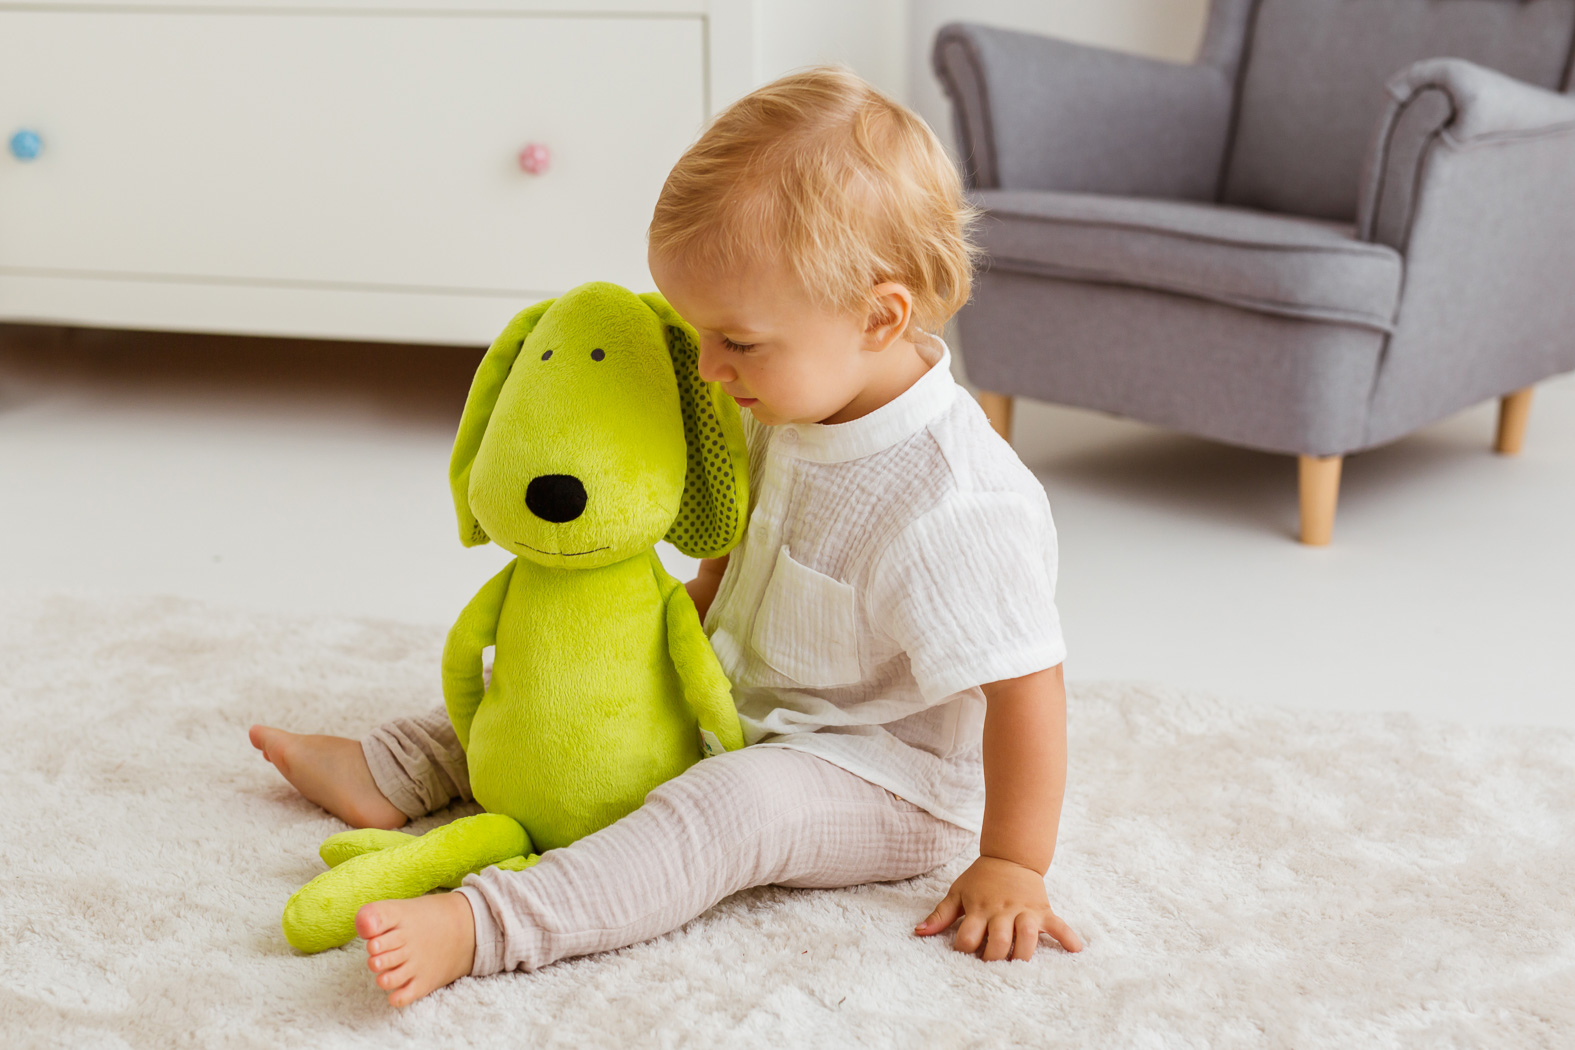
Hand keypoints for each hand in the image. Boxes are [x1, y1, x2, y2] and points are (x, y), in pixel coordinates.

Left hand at [914, 855, 1082, 960]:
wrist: (1010, 856)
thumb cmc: (981, 879)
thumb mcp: (957, 892)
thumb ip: (940, 915)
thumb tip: (918, 932)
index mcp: (979, 908)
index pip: (968, 937)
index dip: (963, 949)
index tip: (964, 953)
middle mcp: (1002, 911)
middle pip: (999, 940)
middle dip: (993, 957)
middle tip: (991, 965)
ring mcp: (1024, 911)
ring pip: (1027, 937)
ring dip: (1023, 954)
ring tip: (1019, 965)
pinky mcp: (1043, 910)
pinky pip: (1058, 925)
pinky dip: (1067, 937)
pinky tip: (1075, 950)